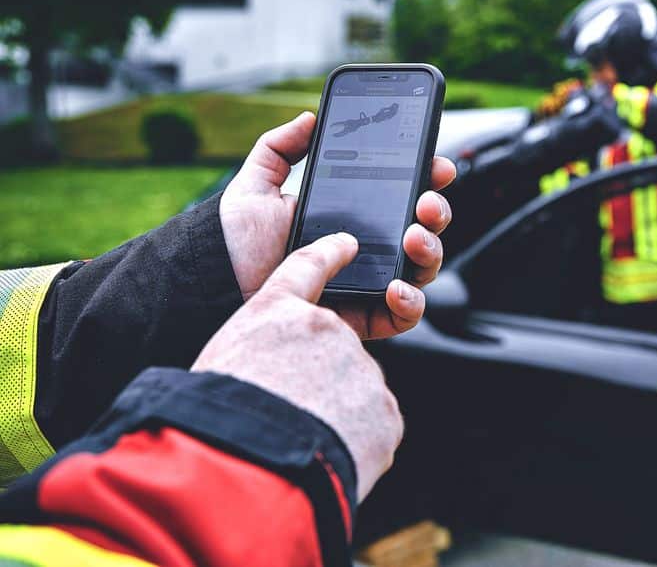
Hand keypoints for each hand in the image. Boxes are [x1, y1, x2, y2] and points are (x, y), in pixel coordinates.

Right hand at [192, 233, 402, 501]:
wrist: (246, 467)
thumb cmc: (216, 417)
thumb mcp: (219, 362)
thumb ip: (255, 348)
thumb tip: (270, 361)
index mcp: (274, 312)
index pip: (306, 267)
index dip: (328, 254)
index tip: (347, 244)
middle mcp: (323, 328)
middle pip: (331, 352)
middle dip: (318, 380)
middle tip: (286, 412)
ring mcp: (359, 367)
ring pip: (353, 392)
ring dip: (334, 414)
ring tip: (300, 441)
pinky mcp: (384, 408)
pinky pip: (372, 425)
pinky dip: (353, 442)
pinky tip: (324, 456)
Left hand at [219, 112, 455, 338]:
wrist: (213, 289)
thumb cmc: (232, 243)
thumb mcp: (255, 186)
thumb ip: (279, 147)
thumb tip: (310, 117)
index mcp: (348, 216)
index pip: (399, 195)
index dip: (425, 178)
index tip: (434, 163)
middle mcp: (365, 250)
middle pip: (421, 229)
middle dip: (435, 211)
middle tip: (424, 202)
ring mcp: (368, 285)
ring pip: (421, 268)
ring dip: (430, 250)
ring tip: (413, 237)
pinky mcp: (361, 319)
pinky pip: (403, 316)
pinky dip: (411, 302)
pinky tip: (396, 287)